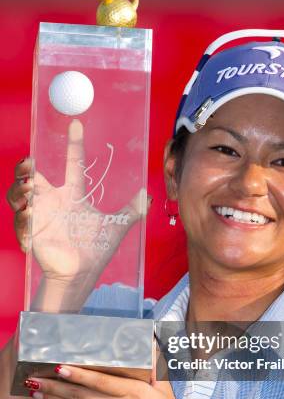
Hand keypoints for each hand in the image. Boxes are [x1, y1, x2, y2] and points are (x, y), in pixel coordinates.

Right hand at [7, 120, 150, 283]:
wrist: (83, 274)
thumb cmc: (96, 250)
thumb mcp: (117, 226)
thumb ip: (132, 210)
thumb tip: (148, 196)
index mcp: (72, 195)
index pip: (72, 164)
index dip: (74, 144)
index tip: (76, 125)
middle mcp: (54, 201)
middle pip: (31, 176)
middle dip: (25, 168)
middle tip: (30, 163)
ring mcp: (41, 216)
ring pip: (19, 195)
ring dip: (19, 188)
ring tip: (29, 189)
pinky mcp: (32, 232)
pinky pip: (21, 221)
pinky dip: (22, 217)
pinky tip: (29, 213)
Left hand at [25, 355, 195, 398]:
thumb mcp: (164, 389)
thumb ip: (154, 366)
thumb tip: (150, 343)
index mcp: (131, 393)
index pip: (98, 381)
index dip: (77, 375)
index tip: (58, 368)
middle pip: (80, 396)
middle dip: (54, 387)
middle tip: (34, 380)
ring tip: (36, 392)